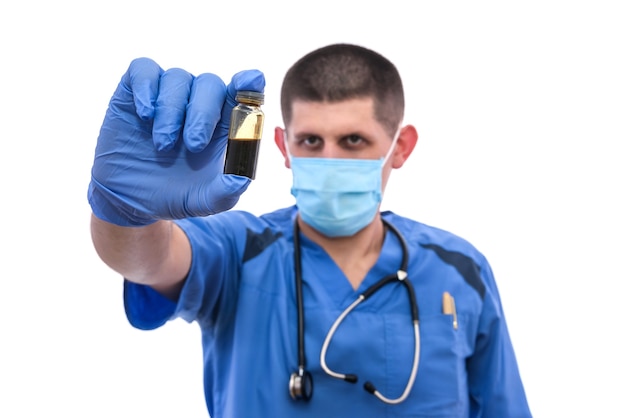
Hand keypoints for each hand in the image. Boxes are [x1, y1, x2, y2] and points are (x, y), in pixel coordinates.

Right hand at [88, 58, 264, 225]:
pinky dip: (146, 87)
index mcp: (224, 122)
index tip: (250, 81)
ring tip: (163, 144)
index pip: (243, 91)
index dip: (249, 82)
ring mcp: (168, 95)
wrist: (133, 200)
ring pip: (178, 78)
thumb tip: (241, 179)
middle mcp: (198, 102)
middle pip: (210, 84)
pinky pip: (143, 70)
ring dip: (172, 110)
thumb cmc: (177, 193)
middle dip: (203, 113)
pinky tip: (145, 115)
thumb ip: (226, 192)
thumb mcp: (205, 201)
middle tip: (193, 145)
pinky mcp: (135, 92)